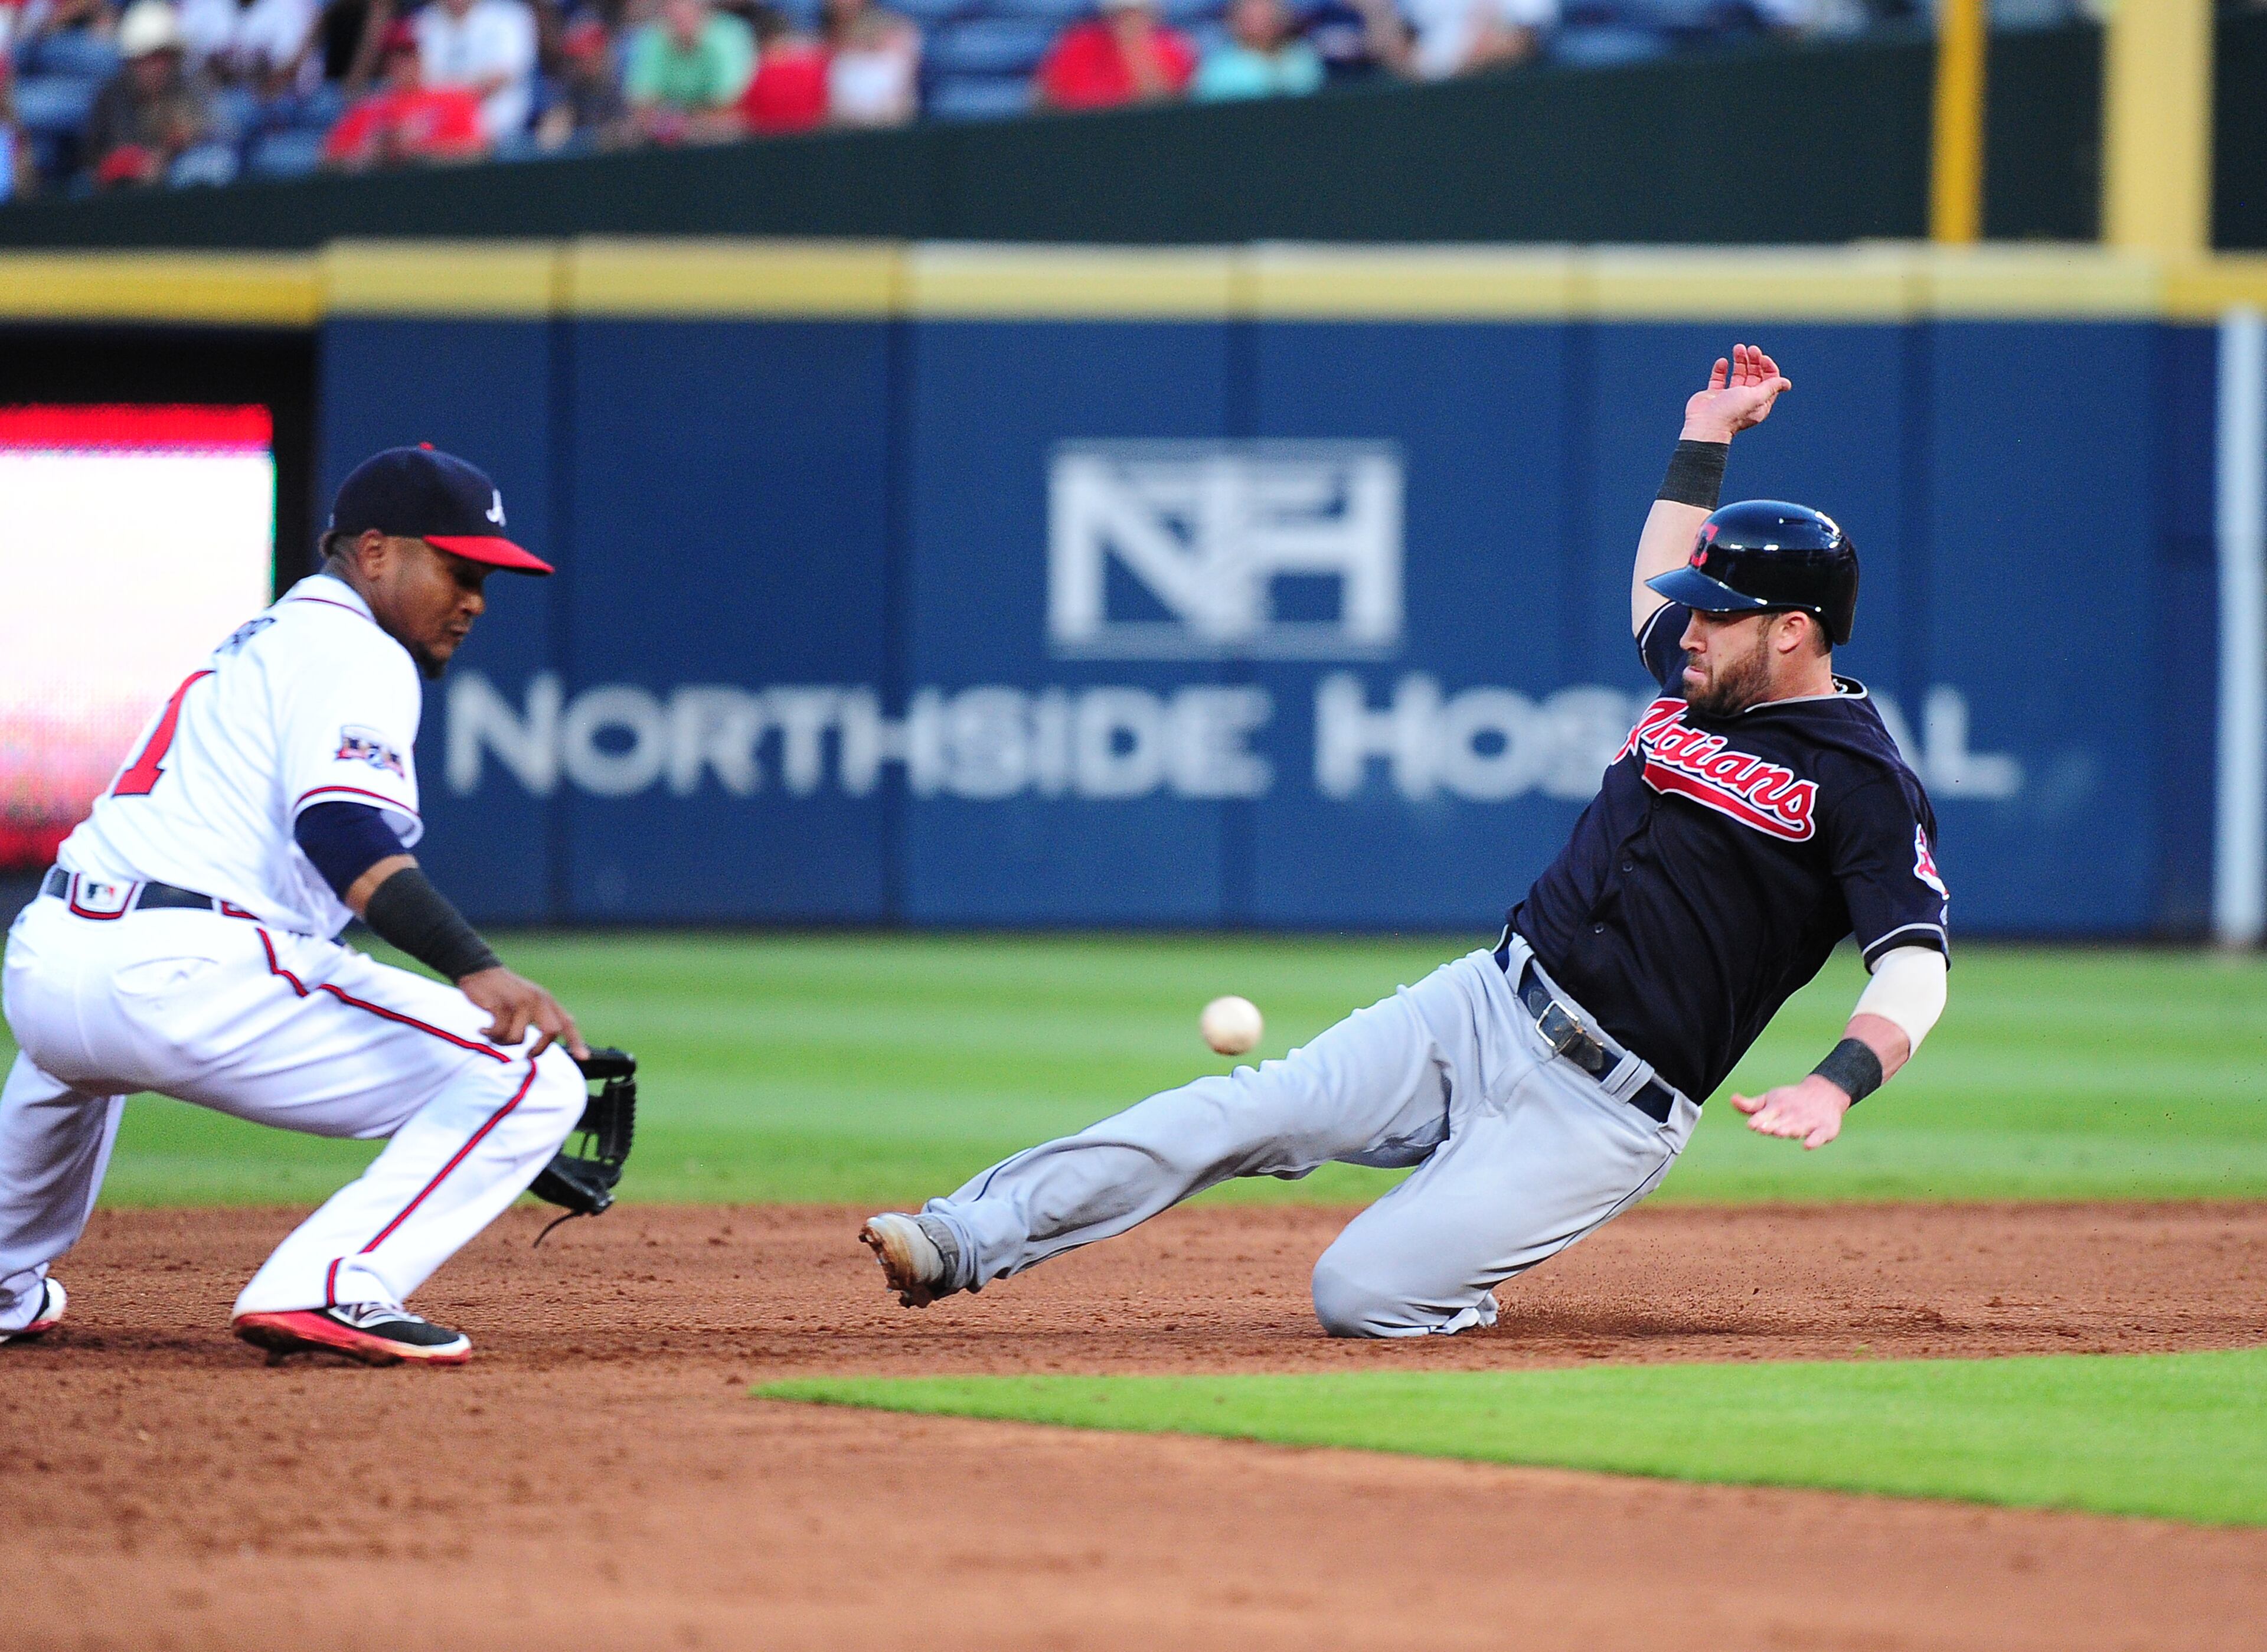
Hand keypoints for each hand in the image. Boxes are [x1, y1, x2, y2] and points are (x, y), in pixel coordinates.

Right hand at [457, 967, 586, 1060]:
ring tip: (494, 1033)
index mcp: (545, 1000)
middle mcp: (536, 1000)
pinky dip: (490, 1036)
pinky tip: (484, 1029)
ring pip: (518, 1038)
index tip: (583, 1057)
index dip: (576, 1041)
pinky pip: (499, 1033)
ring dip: (503, 1042)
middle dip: (539, 1049)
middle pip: (551, 1031)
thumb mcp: (530, 998)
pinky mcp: (501, 1006)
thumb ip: (545, 1013)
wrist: (480, 972)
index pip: (566, 1022)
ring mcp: (519, 1003)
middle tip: (528, 1055)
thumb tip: (562, 1028)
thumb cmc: (505, 991)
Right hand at [1682, 343, 1790, 443]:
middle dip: (1754, 361)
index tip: (1762, 358)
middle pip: (1754, 375)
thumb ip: (1771, 387)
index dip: (1768, 367)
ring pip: (1738, 374)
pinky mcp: (1714, 395)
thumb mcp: (1756, 397)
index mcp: (1759, 403)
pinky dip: (1721, 369)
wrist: (1705, 424)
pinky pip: (1719, 378)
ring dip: (1740, 360)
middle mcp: (1745, 400)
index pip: (1769, 381)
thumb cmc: (1731, 412)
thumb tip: (1787, 383)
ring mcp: (1729, 397)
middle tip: (1751, 349)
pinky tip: (1722, 362)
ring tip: (1738, 348)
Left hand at [1730, 1073, 1850, 1149]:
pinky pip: (1820, 1136)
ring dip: (1790, 1130)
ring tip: (1781, 1132)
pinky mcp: (1825, 1129)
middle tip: (1764, 1129)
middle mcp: (1793, 1114)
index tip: (1751, 1125)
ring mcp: (1809, 1121)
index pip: (1766, 1114)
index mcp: (1778, 1107)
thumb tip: (1731, 1099)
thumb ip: (1750, 1105)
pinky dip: (1815, 1140)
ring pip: (1799, 1128)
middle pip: (1782, 1123)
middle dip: (1773, 1126)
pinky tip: (1807, 1145)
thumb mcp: (1769, 1100)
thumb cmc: (1790, 1099)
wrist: (1825, 1092)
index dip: (1759, 1120)